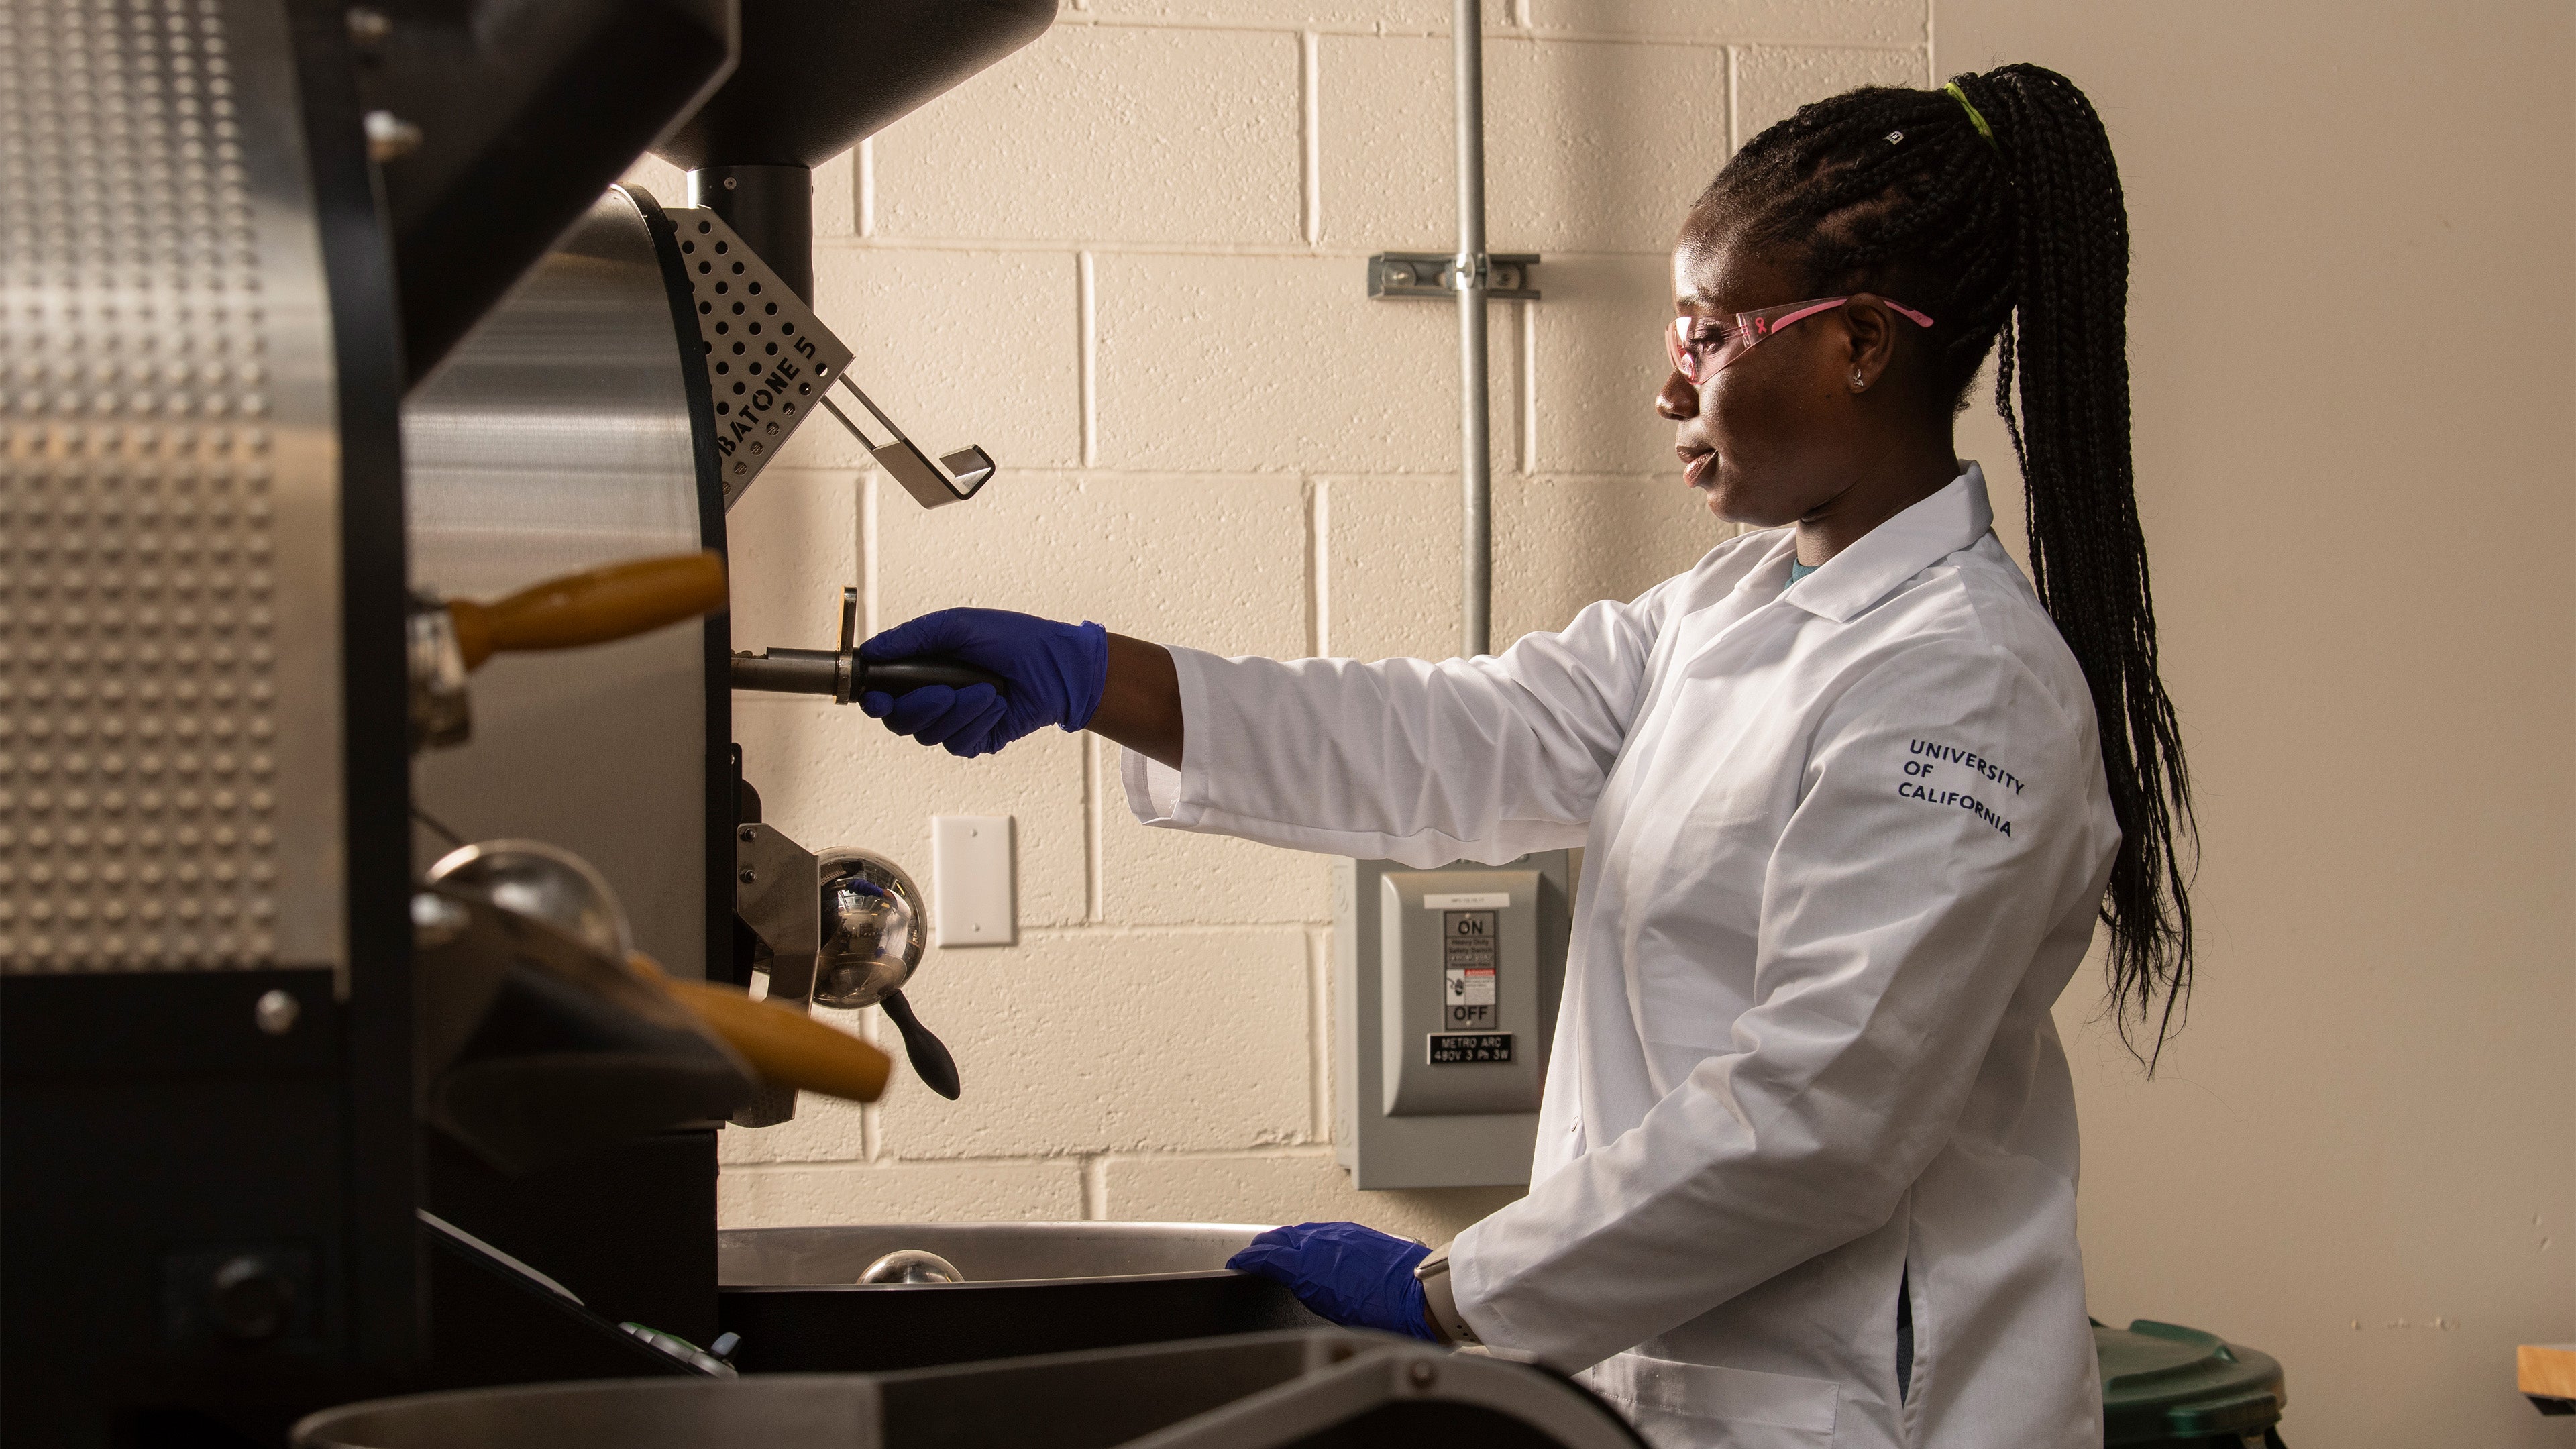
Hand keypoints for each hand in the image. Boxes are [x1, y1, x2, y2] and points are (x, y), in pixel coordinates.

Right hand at [858, 608, 1106, 757]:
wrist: (1058, 665)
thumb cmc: (1012, 639)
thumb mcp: (958, 625)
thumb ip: (911, 637)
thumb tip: (870, 650)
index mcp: (922, 670)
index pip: (883, 694)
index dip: (874, 701)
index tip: (877, 700)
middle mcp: (933, 698)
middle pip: (900, 721)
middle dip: (920, 706)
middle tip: (945, 691)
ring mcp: (955, 721)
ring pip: (929, 734)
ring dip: (958, 711)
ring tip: (987, 688)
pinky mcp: (977, 739)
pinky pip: (959, 743)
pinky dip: (978, 722)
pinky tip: (998, 703)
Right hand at [1226, 1221, 1436, 1340]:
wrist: (1424, 1296)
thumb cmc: (1387, 1314)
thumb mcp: (1334, 1313)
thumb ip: (1309, 1291)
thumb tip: (1296, 1283)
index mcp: (1309, 1264)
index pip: (1266, 1254)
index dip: (1247, 1260)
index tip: (1238, 1264)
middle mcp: (1322, 1241)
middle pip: (1280, 1237)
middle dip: (1262, 1247)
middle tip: (1252, 1256)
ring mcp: (1342, 1233)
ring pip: (1303, 1231)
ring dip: (1286, 1240)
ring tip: (1279, 1251)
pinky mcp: (1360, 1232)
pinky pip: (1325, 1231)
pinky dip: (1310, 1238)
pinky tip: (1314, 1248)